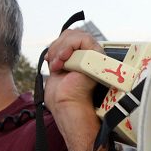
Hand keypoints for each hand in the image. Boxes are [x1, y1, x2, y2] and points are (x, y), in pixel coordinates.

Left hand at [43, 29, 105, 150]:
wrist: (71, 115)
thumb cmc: (65, 104)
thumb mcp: (57, 77)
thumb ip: (60, 61)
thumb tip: (55, 47)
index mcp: (82, 64)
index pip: (71, 40)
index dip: (59, 45)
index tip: (52, 62)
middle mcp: (92, 60)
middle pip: (74, 35)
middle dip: (58, 45)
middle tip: (54, 62)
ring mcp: (97, 60)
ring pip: (80, 36)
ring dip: (62, 46)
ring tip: (58, 63)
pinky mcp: (98, 61)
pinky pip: (85, 41)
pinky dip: (69, 46)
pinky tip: (63, 61)